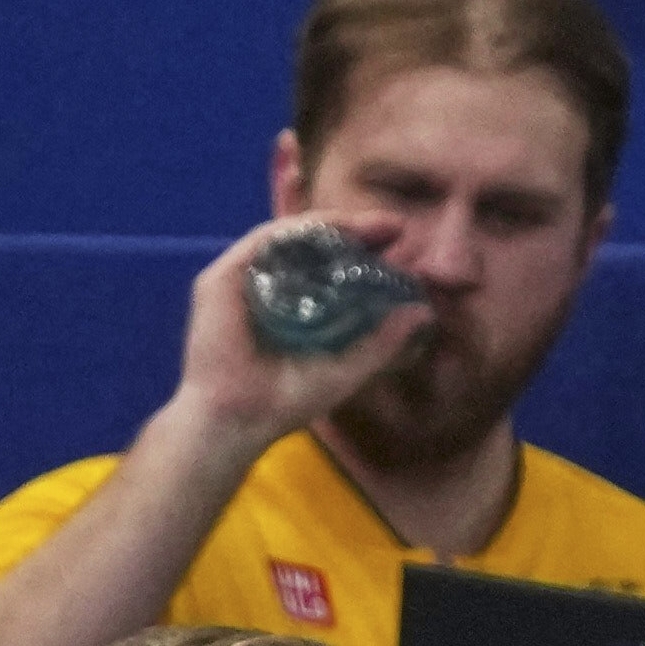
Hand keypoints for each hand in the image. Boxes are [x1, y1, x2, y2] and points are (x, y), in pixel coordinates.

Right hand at [167, 213, 415, 449]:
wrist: (238, 420)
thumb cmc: (286, 400)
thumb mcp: (348, 370)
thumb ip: (382, 343)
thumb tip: (423, 313)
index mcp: (297, 301)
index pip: (330, 263)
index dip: (363, 248)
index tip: (400, 241)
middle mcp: (271, 283)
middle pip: (312, 244)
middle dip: (353, 229)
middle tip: (393, 226)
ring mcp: (244, 277)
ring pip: (289, 237)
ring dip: (330, 225)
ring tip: (370, 226)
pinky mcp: (221, 277)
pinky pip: (261, 243)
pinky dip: (293, 233)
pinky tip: (327, 231)